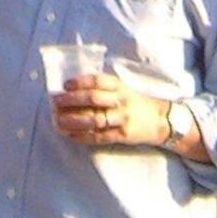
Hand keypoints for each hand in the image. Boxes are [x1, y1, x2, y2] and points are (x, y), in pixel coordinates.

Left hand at [51, 71, 172, 150]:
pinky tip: (70, 136)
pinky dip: (83, 137)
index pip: (97, 81)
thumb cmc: (134, 103)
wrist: (160, 120)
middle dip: (71, 100)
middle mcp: (121, 101)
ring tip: (58, 121)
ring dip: (74, 120)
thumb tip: (72, 93)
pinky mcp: (122, 135)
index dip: (80, 82)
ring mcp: (122, 118)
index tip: (65, 85)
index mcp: (120, 86)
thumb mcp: (122, 90)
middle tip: (56, 102)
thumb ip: (103, 89)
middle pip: (93, 98)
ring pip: (95, 119)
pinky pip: (100, 137)